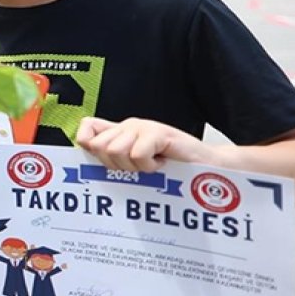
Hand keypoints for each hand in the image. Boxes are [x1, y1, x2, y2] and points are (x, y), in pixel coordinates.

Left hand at [75, 116, 217, 171]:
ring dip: (133, 167)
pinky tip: (161, 164)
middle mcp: (128, 126)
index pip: (87, 129)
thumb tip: (87, 167)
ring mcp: (143, 127)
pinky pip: (137, 154)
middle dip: (114, 165)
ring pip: (115, 151)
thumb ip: (114, 160)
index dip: (90, 147)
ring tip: (150, 166)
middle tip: (136, 168)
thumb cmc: (171, 169)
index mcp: (120, 132)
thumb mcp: (136, 165)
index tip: (109, 163)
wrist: (208, 168)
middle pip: (98, 146)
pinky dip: (149, 166)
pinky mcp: (158, 132)